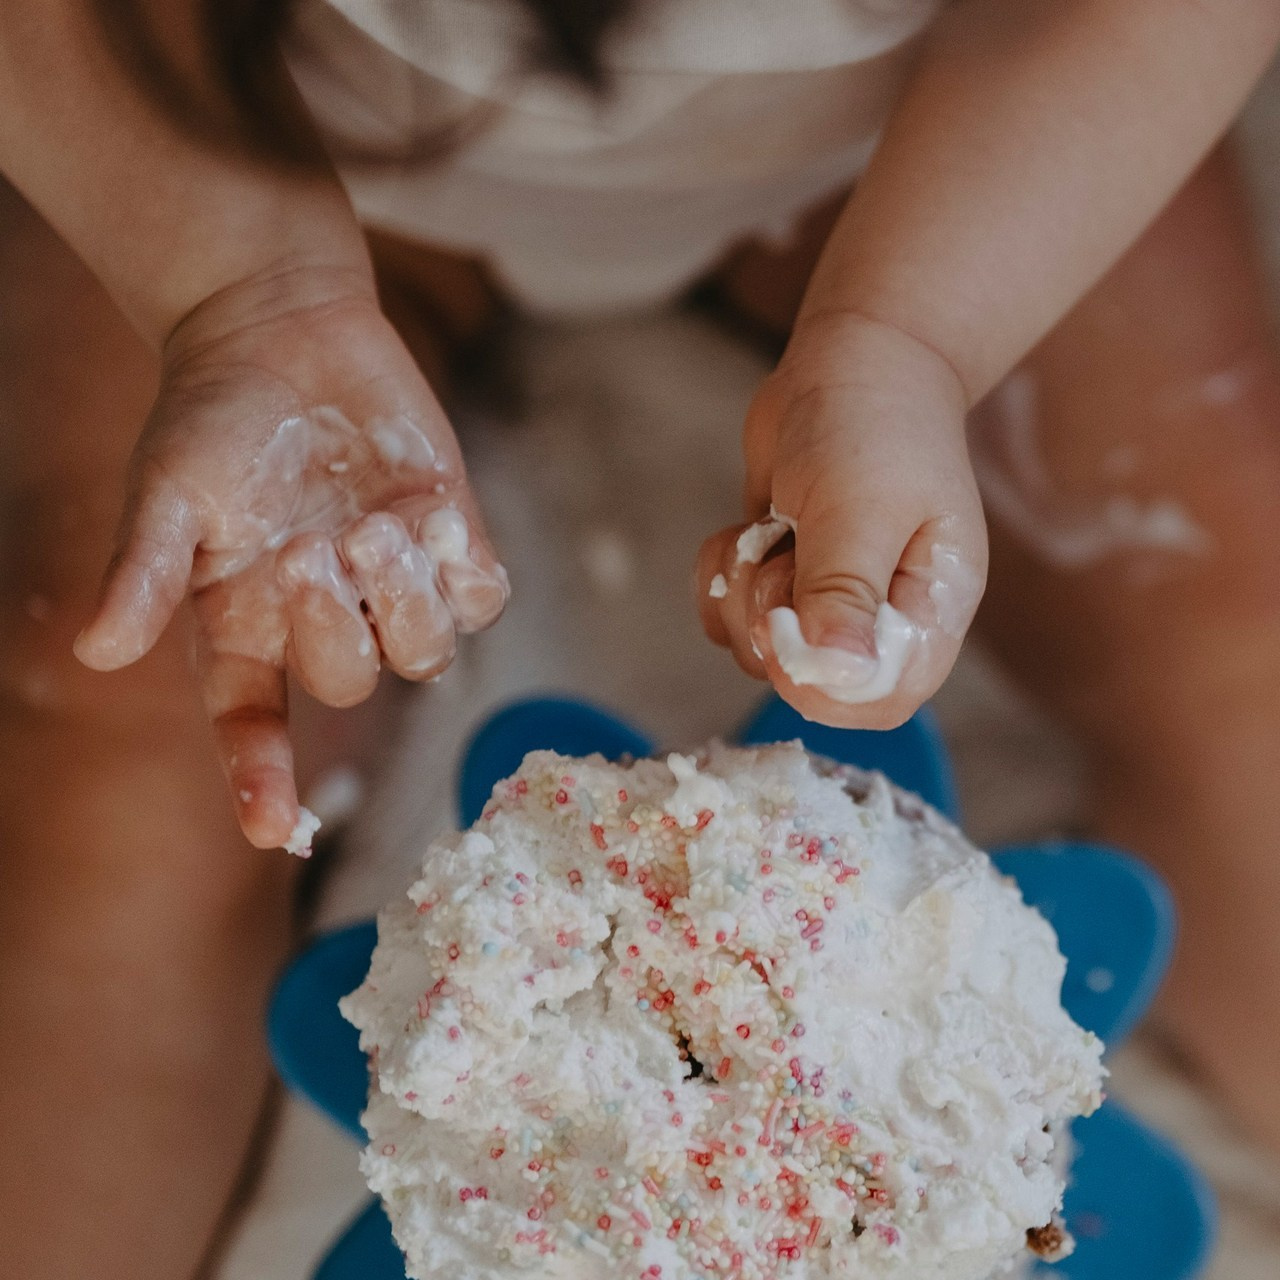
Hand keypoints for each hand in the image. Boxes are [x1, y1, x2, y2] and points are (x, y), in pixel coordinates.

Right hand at [74, 266, 507, 849]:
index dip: (261, 780)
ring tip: (374, 523)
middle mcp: (324, 618)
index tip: (274, 831)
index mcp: (246, 623)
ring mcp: (392, 583)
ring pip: (428, 653)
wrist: (282, 329)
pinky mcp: (447, 539)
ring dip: (407, 602)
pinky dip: (465, 572)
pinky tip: (434, 513)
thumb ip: (143, 569)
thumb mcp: (168, 489)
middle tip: (311, 546)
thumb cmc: (212, 414)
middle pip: (353, 683)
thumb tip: (96, 654)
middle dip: (336, 628)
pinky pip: (481, 598)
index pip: (254, 725)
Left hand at [698, 311, 987, 728]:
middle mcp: (881, 618)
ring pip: (757, 651)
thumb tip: (837, 678)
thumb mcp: (860, 505)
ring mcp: (827, 604)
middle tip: (784, 552)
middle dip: (769, 625)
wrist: (855, 361)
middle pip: (808, 684)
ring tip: (775, 525)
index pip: (884, 697)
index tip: (787, 625)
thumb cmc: (875, 423)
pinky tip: (749, 527)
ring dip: (743, 592)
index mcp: (929, 608)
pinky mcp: (783, 583)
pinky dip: (721, 577)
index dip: (824, 686)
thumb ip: (844, 593)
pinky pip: (727, 617)